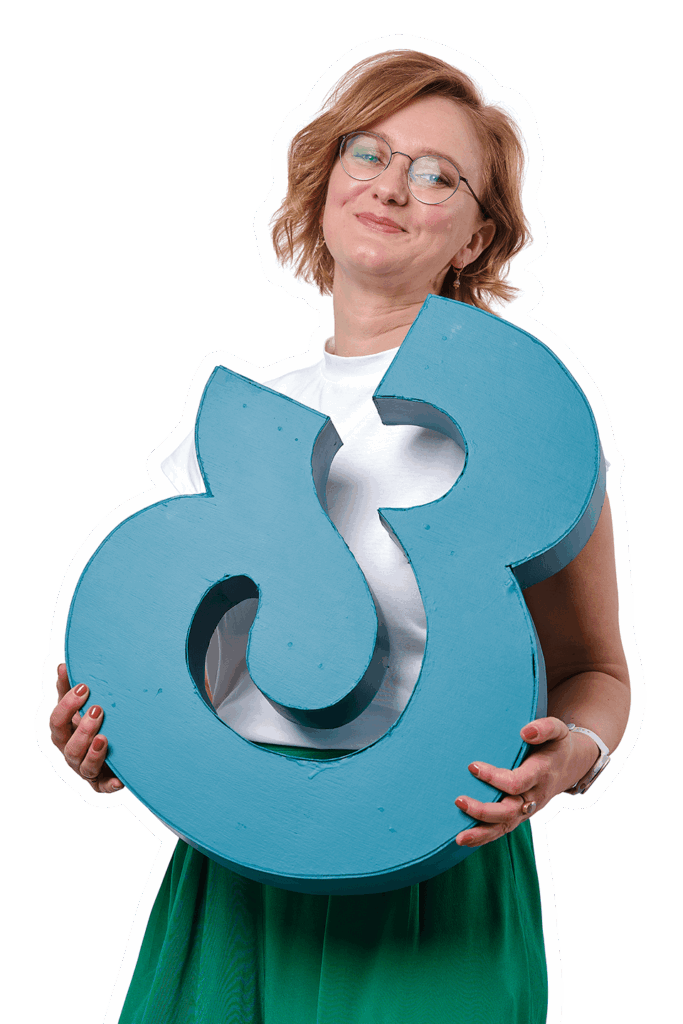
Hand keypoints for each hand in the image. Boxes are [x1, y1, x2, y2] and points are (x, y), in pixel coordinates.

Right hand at [49, 663, 123, 793]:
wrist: (115, 748)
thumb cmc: (96, 723)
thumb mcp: (83, 706)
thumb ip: (70, 689)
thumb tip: (62, 666)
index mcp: (65, 733)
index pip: (57, 720)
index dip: (68, 704)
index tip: (85, 687)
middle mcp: (72, 752)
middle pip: (69, 745)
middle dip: (83, 728)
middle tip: (98, 710)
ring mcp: (86, 769)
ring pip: (84, 765)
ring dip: (94, 752)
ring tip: (105, 738)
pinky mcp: (102, 783)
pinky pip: (104, 787)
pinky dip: (111, 784)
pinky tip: (120, 780)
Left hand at [454, 716, 598, 847]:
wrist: (572, 765)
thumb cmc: (557, 745)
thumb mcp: (558, 730)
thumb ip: (544, 728)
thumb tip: (525, 732)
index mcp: (541, 774)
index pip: (517, 783)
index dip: (494, 778)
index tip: (472, 766)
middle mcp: (535, 795)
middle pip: (510, 811)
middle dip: (484, 810)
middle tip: (459, 800)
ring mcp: (528, 808)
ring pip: (506, 826)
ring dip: (482, 833)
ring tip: (459, 838)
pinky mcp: (521, 814)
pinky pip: (504, 829)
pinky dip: (486, 837)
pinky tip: (466, 839)